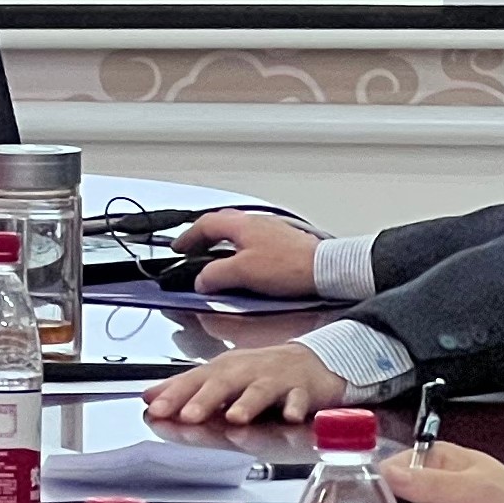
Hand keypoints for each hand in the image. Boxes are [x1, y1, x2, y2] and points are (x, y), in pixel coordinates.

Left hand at [144, 341, 346, 424]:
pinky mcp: (302, 389)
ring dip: (247, 403)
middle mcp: (245, 372)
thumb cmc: (259, 376)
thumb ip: (186, 391)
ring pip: (259, 390)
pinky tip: (290, 418)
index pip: (193, 382)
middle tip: (187, 416)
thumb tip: (147, 398)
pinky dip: (295, 407)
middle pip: (222, 383)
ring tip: (235, 419)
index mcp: (222, 371)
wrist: (309, 364)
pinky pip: (300, 399)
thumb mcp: (221, 381)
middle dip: (204, 400)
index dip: (173, 396)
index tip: (153, 410)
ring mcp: (275, 379)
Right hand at [178, 209, 323, 298]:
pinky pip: (252, 241)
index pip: (205, 225)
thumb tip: (202, 280)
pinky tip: (244, 264)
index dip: (188, 237)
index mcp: (240, 225)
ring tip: (215, 258)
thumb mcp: (243, 273)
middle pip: (220, 224)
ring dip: (222, 243)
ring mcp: (270, 230)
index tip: (179, 247)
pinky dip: (239, 250)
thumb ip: (216, 275)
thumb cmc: (289, 266)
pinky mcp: (282, 242)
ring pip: (237, 232)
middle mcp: (254, 222)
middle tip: (193, 250)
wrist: (325, 270)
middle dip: (203, 236)